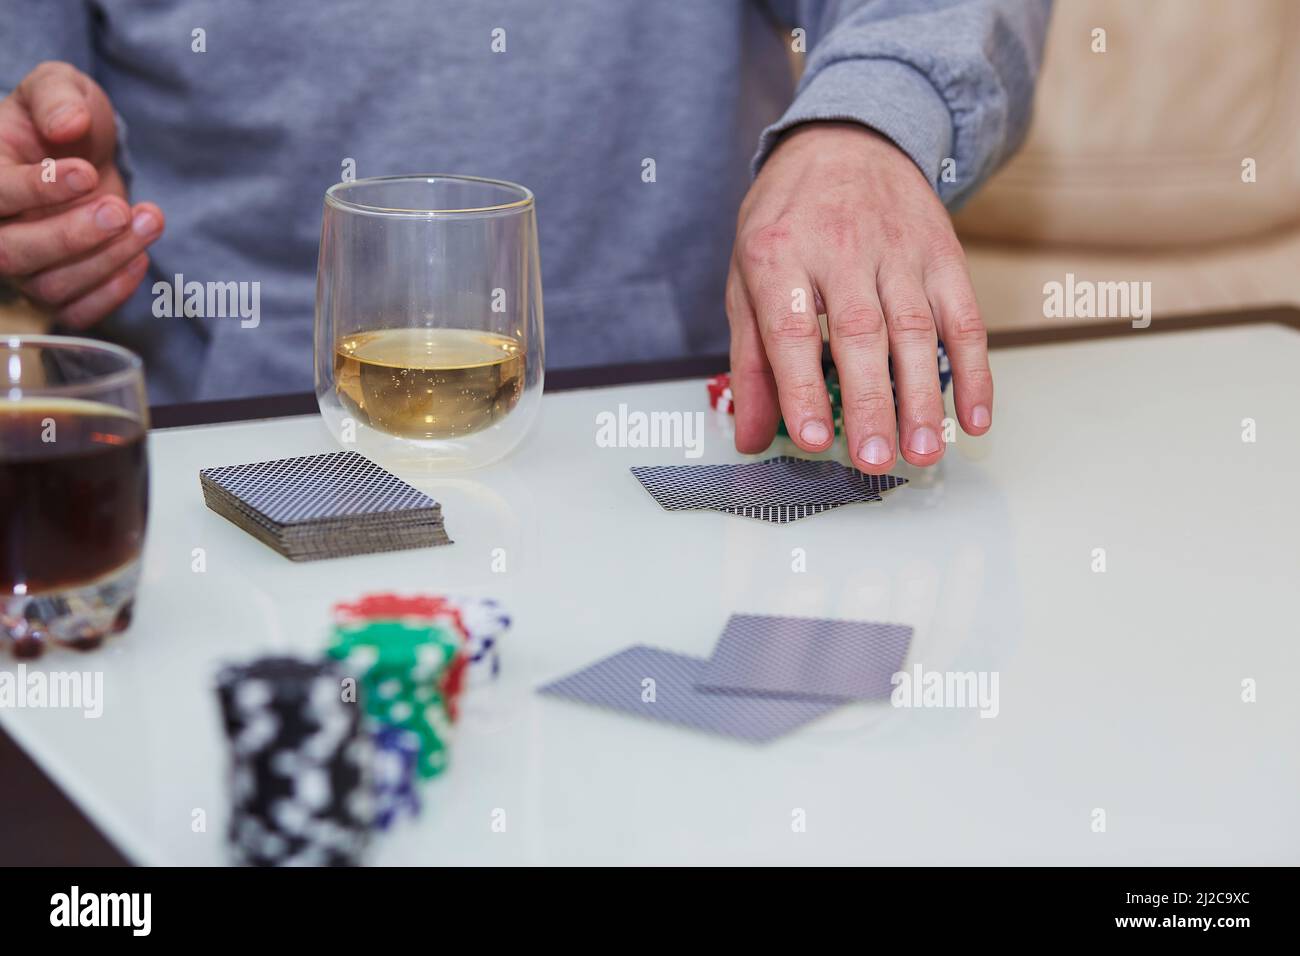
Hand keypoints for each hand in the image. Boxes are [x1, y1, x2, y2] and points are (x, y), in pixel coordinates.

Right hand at [0, 61, 162, 327]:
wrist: (82, 154)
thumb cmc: (61, 119)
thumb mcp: (57, 87)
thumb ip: (57, 97)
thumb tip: (68, 124)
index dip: (37, 190)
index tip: (85, 172)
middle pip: (12, 253)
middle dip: (72, 236)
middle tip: (119, 209)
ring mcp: (22, 267)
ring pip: (51, 286)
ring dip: (107, 259)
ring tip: (150, 219)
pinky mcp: (56, 291)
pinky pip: (77, 312)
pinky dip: (112, 292)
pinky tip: (141, 256)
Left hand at [727, 122, 991, 472]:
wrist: (847, 138)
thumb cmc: (788, 221)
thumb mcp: (748, 278)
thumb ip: (751, 362)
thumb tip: (750, 437)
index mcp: (779, 253)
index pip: (791, 328)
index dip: (802, 387)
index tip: (815, 438)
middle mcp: (841, 249)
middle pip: (861, 333)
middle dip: (871, 402)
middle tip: (874, 459)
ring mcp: (898, 250)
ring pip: (917, 330)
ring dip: (923, 397)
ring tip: (923, 451)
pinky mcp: (942, 254)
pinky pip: (964, 317)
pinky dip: (974, 370)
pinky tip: (973, 417)